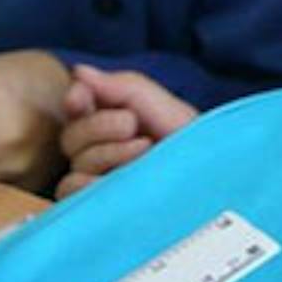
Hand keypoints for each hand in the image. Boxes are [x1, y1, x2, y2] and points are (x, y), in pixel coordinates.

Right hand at [54, 65, 198, 196]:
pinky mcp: (100, 209)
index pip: (78, 109)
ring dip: (105, 152)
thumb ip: (122, 87)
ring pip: (74, 163)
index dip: (75, 99)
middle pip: (71, 137)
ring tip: (143, 152)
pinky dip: (88, 183)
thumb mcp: (163, 108)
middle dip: (98, 125)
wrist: (211, 182)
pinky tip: (120, 179)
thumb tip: (78, 71)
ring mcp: (100, 185)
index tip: (81, 96)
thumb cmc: (193, 145)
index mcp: (113, 126)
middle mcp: (102, 155)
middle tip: (131, 124)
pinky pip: (71, 192)